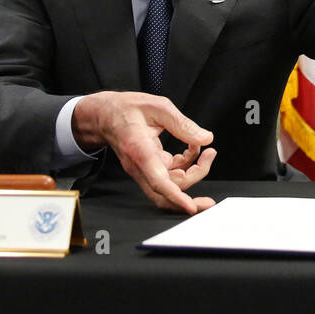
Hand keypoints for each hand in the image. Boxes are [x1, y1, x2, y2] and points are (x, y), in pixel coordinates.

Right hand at [72, 91, 216, 212]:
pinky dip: (185, 165)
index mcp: (139, 150)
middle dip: (194, 179)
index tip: (191, 207)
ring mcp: (142, 169)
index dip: (176, 197)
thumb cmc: (126, 109)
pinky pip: (169, 176)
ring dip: (192, 172)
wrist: (104, 115)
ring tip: (206, 151)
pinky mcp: (148, 168)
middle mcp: (139, 165)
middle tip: (210, 157)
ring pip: (170, 185)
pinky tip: (192, 149)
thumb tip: (205, 138)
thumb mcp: (158, 106)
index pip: (157, 181)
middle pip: (167, 189)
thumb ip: (182, 124)